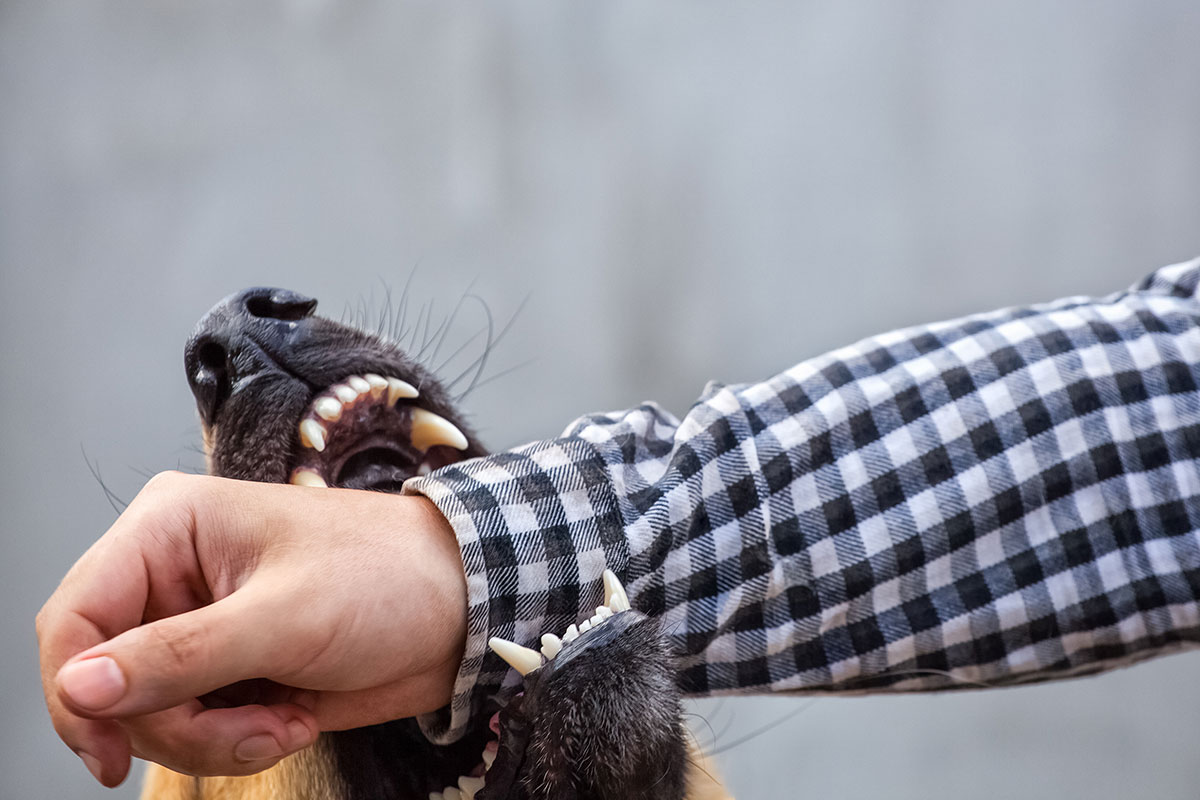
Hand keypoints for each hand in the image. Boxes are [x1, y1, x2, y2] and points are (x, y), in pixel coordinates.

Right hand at [37, 471, 467, 786]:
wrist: (462, 610)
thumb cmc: (389, 577)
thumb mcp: (285, 617)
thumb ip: (179, 657)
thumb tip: (80, 688)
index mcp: (171, 528)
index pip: (75, 614)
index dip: (74, 690)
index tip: (109, 753)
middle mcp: (174, 573)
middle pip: (107, 679)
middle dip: (173, 725)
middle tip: (250, 729)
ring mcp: (199, 626)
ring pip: (148, 715)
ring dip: (212, 740)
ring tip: (282, 722)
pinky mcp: (228, 668)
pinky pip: (193, 729)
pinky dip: (236, 743)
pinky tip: (291, 719)